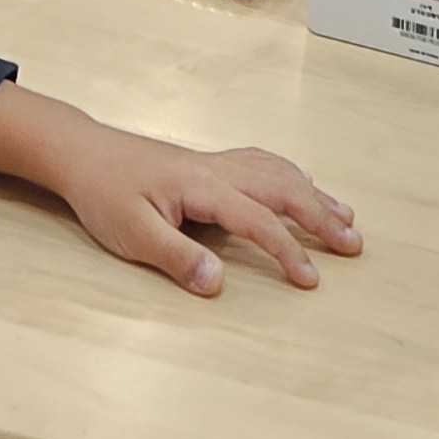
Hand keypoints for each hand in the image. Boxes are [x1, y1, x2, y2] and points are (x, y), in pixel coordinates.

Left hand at [0, 85, 359, 296]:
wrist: (84, 154)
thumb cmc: (105, 194)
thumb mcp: (133, 235)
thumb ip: (178, 258)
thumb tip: (220, 284)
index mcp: (204, 188)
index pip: (259, 220)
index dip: (288, 250)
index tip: (312, 279)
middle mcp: (218, 170)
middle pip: (282, 189)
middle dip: (321, 216)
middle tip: (354, 244)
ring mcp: (215, 163)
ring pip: (277, 173)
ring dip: (314, 194)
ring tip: (344, 215)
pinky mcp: (208, 163)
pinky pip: (262, 163)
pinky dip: (290, 174)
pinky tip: (299, 182)